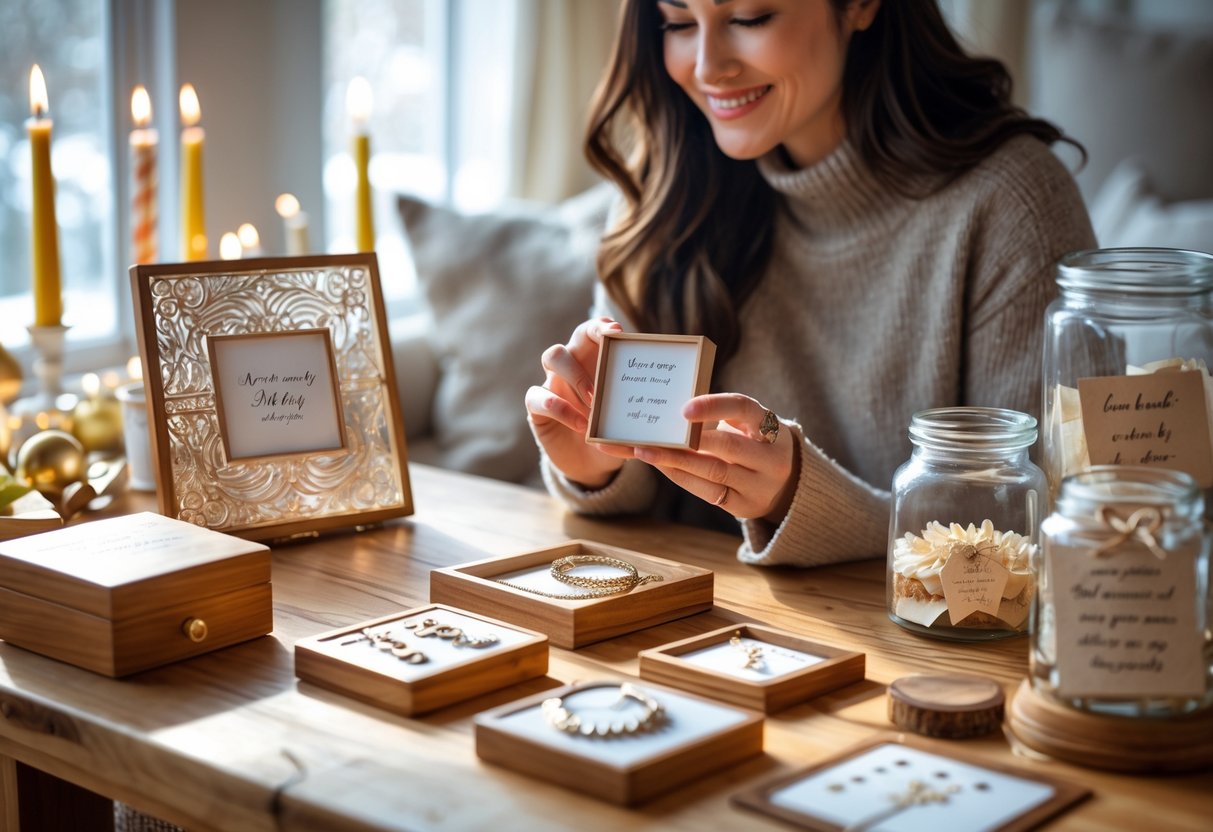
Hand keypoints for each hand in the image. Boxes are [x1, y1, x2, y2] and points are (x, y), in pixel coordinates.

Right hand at [525, 317, 633, 488]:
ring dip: (575, 374)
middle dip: (589, 335)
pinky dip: (559, 407)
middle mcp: (572, 366)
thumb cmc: (611, 434)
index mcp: (594, 363)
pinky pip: (537, 396)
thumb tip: (666, 411)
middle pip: (576, 333)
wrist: (589, 466)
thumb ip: (637, 410)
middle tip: (608, 348)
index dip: (602, 326)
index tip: (617, 331)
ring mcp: (552, 384)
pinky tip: (581, 424)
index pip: (595, 332)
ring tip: (595, 400)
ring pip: (552, 356)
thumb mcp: (627, 422)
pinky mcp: (536, 408)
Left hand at [634, 393, 796, 522]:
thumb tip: (671, 413)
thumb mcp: (748, 426)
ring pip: (714, 471)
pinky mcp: (744, 505)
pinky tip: (661, 466)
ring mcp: (760, 485)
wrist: (785, 485)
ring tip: (645, 452)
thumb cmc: (753, 444)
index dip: (714, 406)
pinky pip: (708, 491)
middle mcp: (772, 457)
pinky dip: (681, 476)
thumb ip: (720, 417)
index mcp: (771, 427)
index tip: (684, 409)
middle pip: (728, 446)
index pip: (743, 408)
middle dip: (688, 441)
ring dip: (676, 461)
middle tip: (653, 436)